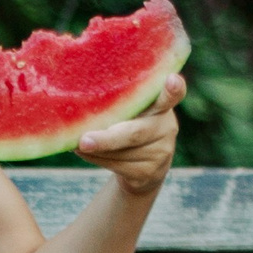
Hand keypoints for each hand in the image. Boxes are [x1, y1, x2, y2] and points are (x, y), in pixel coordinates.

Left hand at [75, 74, 185, 197]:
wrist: (142, 169)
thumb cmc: (127, 127)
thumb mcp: (130, 112)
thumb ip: (120, 103)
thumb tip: (78, 102)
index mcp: (161, 105)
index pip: (172, 95)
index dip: (174, 89)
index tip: (172, 80)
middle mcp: (167, 127)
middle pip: (135, 133)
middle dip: (107, 139)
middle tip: (83, 140)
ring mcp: (162, 151)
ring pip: (121, 152)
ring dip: (96, 149)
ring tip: (78, 142)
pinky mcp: (151, 172)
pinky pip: (118, 166)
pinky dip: (97, 159)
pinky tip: (85, 152)